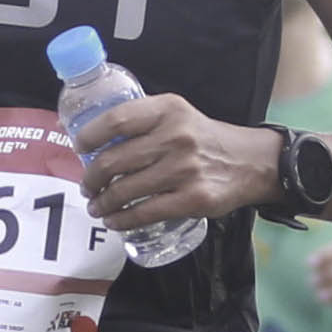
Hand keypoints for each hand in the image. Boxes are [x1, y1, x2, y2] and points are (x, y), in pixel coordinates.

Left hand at [75, 91, 272, 235]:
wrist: (251, 162)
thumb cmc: (204, 138)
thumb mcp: (178, 115)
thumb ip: (143, 122)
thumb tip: (95, 141)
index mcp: (168, 110)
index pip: (116, 120)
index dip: (90, 136)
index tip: (80, 148)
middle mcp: (175, 137)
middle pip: (113, 160)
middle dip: (92, 178)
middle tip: (88, 186)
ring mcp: (183, 170)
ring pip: (125, 191)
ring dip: (103, 203)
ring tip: (97, 206)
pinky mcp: (192, 200)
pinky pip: (144, 213)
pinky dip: (122, 220)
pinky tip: (114, 221)